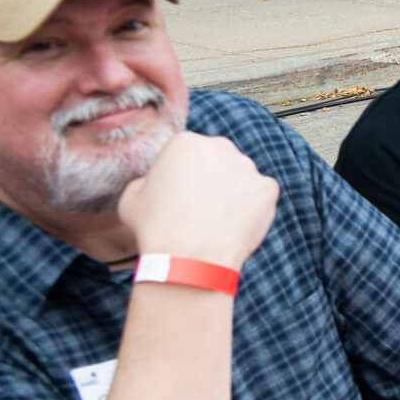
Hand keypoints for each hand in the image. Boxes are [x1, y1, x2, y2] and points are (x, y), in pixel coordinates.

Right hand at [117, 132, 279, 271]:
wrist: (189, 257)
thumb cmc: (156, 228)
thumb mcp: (132, 197)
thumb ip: (147, 180)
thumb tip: (155, 183)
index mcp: (186, 142)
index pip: (189, 152)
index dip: (184, 174)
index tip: (181, 193)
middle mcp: (220, 147)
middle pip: (218, 159)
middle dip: (212, 178)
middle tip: (202, 206)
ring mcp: (247, 167)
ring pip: (241, 177)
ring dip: (233, 192)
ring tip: (217, 220)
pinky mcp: (268, 189)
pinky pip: (261, 196)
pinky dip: (253, 208)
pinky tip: (235, 224)